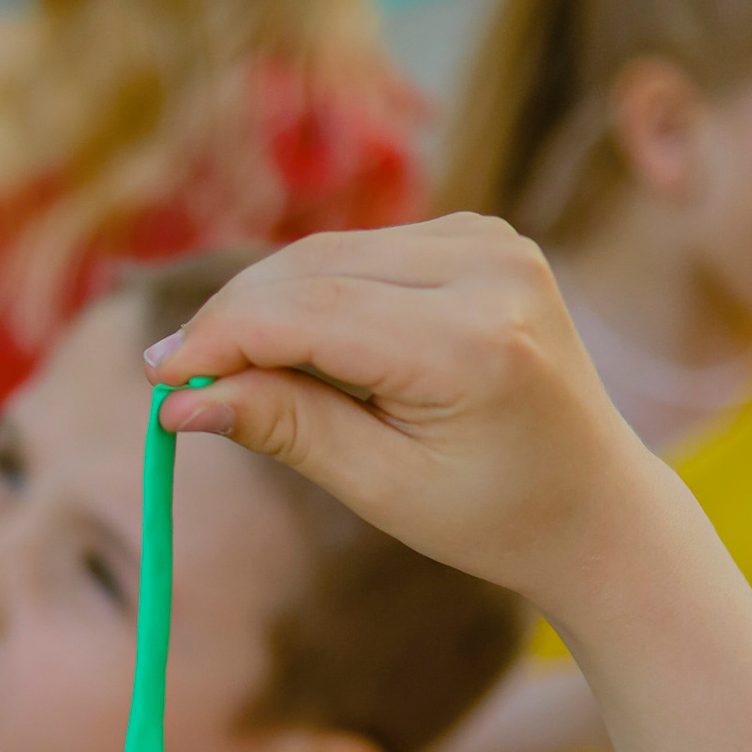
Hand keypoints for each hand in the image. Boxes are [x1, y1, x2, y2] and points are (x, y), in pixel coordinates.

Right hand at [144, 217, 751, 751]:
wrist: (596, 503)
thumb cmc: (493, 517)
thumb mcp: (383, 489)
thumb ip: (286, 428)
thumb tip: (178, 398)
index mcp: (475, 346)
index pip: (309, 312)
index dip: (218, 339)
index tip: (155, 378)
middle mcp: (492, 271)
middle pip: (312, 268)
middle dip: (231, 321)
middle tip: (170, 379)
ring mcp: (494, 241)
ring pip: (330, 251)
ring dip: (268, 305)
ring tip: (233, 376)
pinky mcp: (484, 234)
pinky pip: (365, 251)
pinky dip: (316, 292)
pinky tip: (303, 351)